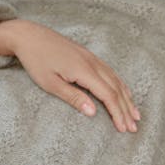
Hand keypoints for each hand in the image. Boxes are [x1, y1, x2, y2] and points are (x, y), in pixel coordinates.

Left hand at [0, 19, 139, 132]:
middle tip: (134, 127)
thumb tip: (93, 113)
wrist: (29, 35)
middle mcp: (93, 63)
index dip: (118, 113)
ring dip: (127, 98)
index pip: (108, 95)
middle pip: (116, 89)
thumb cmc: (36, 60)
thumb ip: (73, 97)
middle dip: (126, 109)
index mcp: (84, 71)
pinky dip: (120, 85)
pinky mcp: (88, 56)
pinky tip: (124, 92)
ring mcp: (92, 58)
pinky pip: (110, 72)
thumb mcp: (50, 83)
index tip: (123, 129)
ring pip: (116, 80)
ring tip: (135, 114)